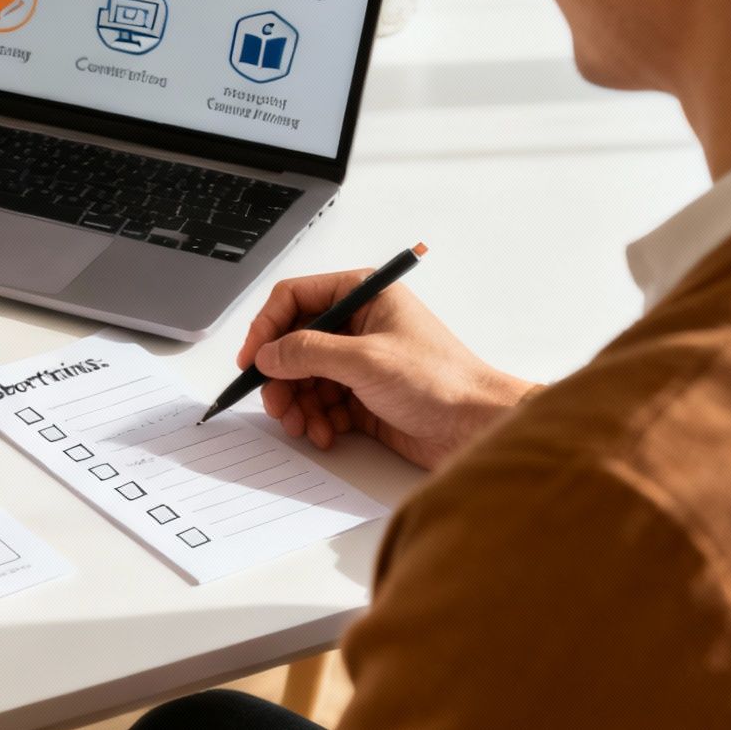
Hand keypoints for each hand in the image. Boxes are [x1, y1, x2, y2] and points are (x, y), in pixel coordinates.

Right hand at [238, 271, 536, 470]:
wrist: (478, 428)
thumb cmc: (442, 382)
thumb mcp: (365, 360)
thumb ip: (308, 352)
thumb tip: (267, 354)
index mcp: (363, 295)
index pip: (295, 299)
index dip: (267, 328)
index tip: (252, 360)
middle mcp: (358, 324)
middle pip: (294, 343)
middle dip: (281, 377)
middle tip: (276, 404)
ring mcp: (360, 361)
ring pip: (304, 378)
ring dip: (297, 404)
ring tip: (302, 425)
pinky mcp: (363, 396)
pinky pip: (322, 404)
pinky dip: (317, 420)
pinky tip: (326, 434)